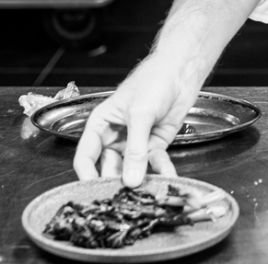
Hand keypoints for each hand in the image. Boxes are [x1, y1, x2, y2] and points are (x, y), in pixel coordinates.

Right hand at [73, 55, 197, 186]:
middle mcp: (115, 136)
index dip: (87, 175)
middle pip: (108, 168)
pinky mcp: (155, 145)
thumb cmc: (154, 80)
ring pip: (132, 169)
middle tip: (123, 197)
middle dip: (116, 183)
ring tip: (146, 191)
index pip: (86, 156)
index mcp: (101, 124)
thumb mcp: (140, 113)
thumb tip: (130, 178)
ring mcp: (135, 142)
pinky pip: (154, 164)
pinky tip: (166, 176)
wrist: (182, 70)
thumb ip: (135, 148)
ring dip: (140, 180)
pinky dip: (161, 171)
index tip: (94, 192)